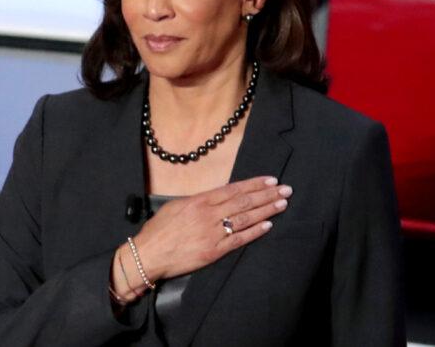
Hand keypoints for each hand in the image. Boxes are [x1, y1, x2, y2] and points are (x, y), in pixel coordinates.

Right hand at [131, 176, 291, 281]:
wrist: (149, 253)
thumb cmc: (159, 229)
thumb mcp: (176, 206)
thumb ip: (198, 201)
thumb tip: (216, 197)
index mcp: (199, 200)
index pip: (233, 189)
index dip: (254, 184)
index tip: (270, 180)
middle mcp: (209, 214)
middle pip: (244, 202)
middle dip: (267, 195)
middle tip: (285, 189)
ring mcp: (213, 233)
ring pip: (245, 218)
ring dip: (266, 211)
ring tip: (282, 204)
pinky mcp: (215, 250)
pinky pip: (239, 239)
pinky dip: (255, 232)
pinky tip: (268, 226)